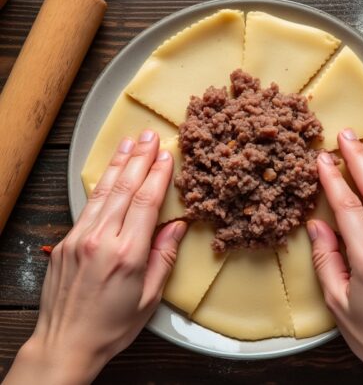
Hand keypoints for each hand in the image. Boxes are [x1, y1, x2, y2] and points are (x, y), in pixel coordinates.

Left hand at [5, 130, 185, 384]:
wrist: (65, 343)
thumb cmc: (112, 326)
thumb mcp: (149, 298)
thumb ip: (164, 258)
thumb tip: (178, 226)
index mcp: (128, 255)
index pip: (146, 203)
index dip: (158, 175)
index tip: (166, 156)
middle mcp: (102, 240)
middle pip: (125, 189)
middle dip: (139, 159)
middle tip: (149, 136)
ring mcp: (81, 238)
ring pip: (105, 191)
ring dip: (119, 164)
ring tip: (130, 143)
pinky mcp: (68, 241)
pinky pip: (89, 204)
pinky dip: (102, 183)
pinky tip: (110, 171)